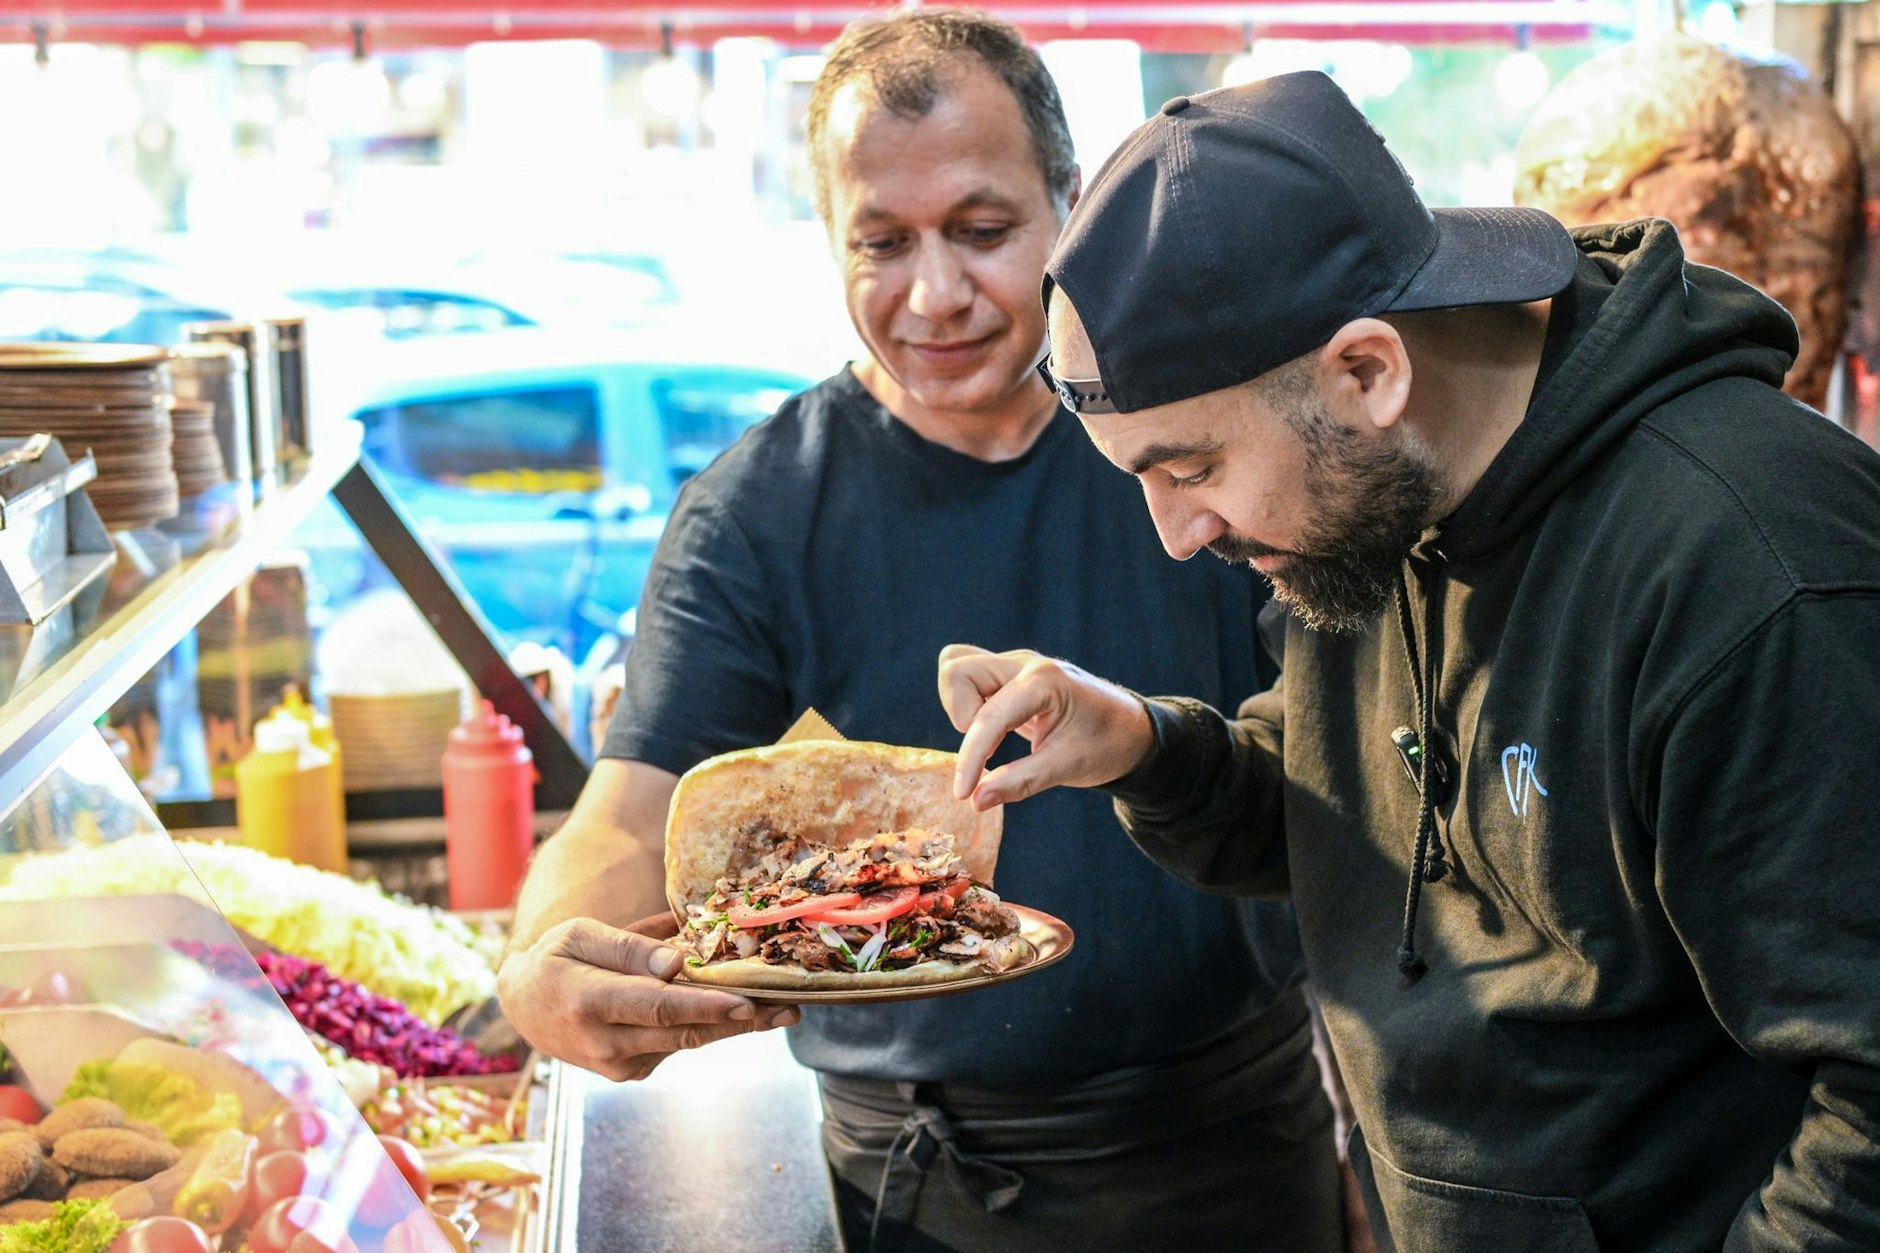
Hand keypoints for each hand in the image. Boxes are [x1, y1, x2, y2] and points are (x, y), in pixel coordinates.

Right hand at [497, 913, 797, 1081]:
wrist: (524, 1007)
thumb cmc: (556, 958)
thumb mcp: (582, 935)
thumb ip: (629, 948)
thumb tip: (679, 961)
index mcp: (590, 1004)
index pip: (659, 1007)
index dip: (706, 1007)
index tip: (748, 1003)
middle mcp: (606, 1044)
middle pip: (684, 1033)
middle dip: (742, 1023)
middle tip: (790, 1009)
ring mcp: (620, 1064)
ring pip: (687, 1044)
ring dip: (734, 1028)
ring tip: (783, 1009)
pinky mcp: (632, 1071)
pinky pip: (677, 1045)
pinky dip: (708, 1028)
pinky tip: (740, 1010)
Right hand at [937, 644, 1154, 808]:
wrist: (1133, 731)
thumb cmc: (1107, 745)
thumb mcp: (1067, 767)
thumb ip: (1019, 782)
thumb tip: (975, 802)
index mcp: (1043, 681)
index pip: (987, 717)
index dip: (969, 759)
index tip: (963, 794)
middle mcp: (1024, 663)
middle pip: (958, 670)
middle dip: (960, 715)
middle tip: (989, 748)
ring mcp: (1016, 665)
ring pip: (958, 666)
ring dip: (960, 704)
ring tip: (989, 737)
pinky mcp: (1011, 675)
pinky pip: (971, 677)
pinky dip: (968, 703)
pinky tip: (994, 731)